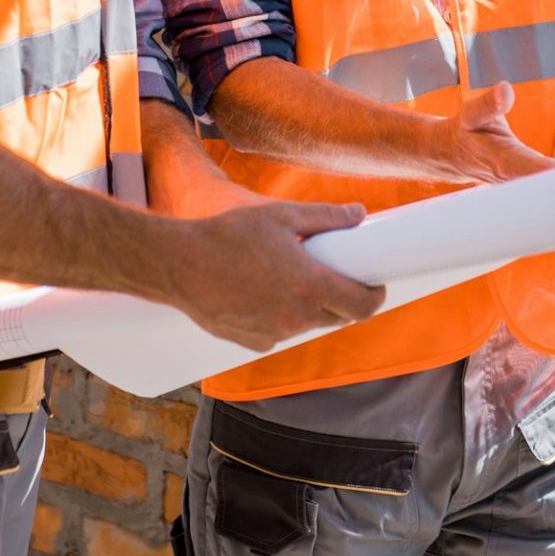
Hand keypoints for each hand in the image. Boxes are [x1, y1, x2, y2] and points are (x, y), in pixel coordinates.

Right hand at [171, 201, 385, 351]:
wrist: (179, 264)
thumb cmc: (228, 235)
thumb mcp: (281, 216)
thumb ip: (327, 217)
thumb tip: (359, 213)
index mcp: (309, 286)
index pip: (363, 306)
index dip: (375, 295)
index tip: (374, 283)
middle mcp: (296, 317)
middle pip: (338, 316)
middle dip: (341, 296)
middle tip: (329, 270)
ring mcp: (274, 334)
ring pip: (308, 323)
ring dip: (308, 305)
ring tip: (286, 275)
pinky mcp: (253, 343)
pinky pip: (280, 331)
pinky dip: (281, 315)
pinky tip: (261, 291)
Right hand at [435, 82, 554, 184]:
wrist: (454, 156)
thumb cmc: (467, 131)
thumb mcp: (472, 113)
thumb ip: (489, 103)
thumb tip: (506, 90)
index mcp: (504, 160)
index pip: (534, 168)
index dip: (553, 171)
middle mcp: (515, 180)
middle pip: (547, 188)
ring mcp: (521, 189)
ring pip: (549, 195)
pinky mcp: (527, 191)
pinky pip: (548, 194)